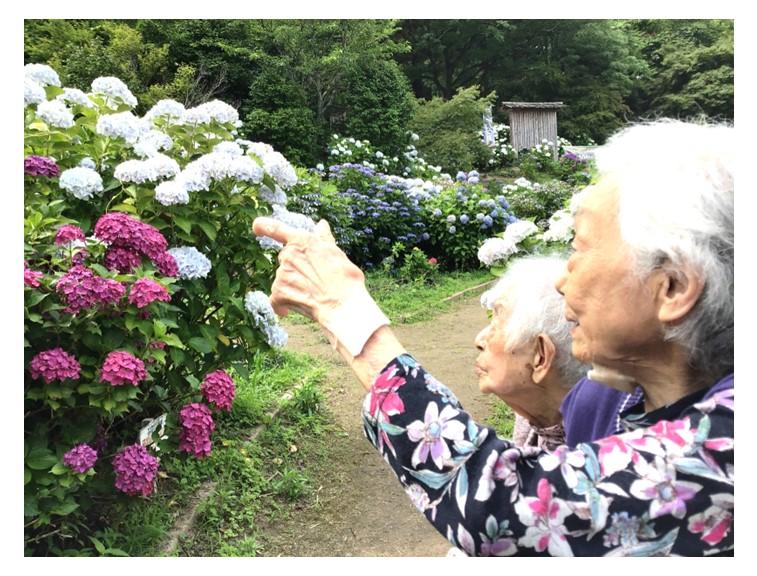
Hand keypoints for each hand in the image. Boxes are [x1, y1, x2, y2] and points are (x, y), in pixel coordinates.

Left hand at [252, 216, 404, 388]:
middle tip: (314, 279)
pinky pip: (275, 300)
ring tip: (311, 294)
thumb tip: (321, 225)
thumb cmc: (344, 278)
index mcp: (301, 241)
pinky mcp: (278, 292)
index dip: (263, 226)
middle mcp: (288, 255)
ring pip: (282, 279)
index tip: (256, 227)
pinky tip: (291, 310)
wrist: (341, 304)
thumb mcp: (336, 252)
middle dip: (296, 268)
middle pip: (285, 260)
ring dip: (293, 287)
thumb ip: (323, 238)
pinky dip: (282, 305)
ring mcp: (281, 274)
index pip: (275, 228)